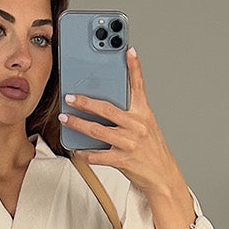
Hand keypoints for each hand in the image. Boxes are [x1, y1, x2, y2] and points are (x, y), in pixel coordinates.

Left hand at [59, 47, 184, 194]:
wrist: (163, 177)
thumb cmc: (151, 151)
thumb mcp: (146, 127)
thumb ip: (129, 114)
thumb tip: (106, 107)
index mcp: (143, 114)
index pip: (138, 86)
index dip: (134, 67)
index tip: (128, 50)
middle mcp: (137, 126)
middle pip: (106, 109)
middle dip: (85, 102)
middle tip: (70, 97)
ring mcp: (130, 143)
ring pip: (98, 131)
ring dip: (78, 124)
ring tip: (66, 119)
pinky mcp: (124, 160)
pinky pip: (99, 156)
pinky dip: (86, 154)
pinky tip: (77, 150)